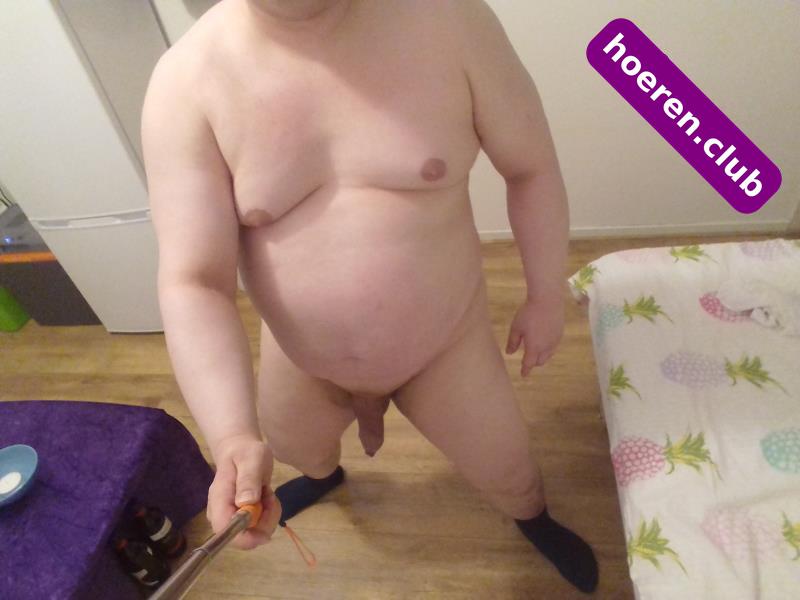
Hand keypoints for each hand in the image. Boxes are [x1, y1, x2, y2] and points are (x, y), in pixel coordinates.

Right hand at [207, 434, 281, 549]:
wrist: (241, 451)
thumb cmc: (246, 452)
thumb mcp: (252, 459)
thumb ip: (249, 479)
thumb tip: (245, 503)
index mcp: (219, 500)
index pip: (224, 531)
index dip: (246, 538)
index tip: (266, 529)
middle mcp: (221, 513)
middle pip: (242, 536)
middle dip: (263, 522)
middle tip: (269, 497)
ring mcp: (230, 517)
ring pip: (254, 533)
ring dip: (268, 516)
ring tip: (267, 492)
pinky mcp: (241, 518)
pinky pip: (259, 527)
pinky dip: (268, 514)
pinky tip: (266, 497)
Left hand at [506, 295, 563, 376]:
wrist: (548, 300)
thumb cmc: (529, 313)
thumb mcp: (516, 327)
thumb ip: (513, 342)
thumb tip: (509, 353)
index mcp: (534, 347)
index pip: (529, 363)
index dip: (525, 370)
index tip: (523, 375)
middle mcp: (546, 347)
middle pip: (540, 361)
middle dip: (533, 363)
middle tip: (527, 361)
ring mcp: (555, 341)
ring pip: (548, 355)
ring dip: (541, 356)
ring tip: (535, 352)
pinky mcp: (560, 333)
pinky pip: (554, 346)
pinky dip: (548, 348)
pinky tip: (544, 342)